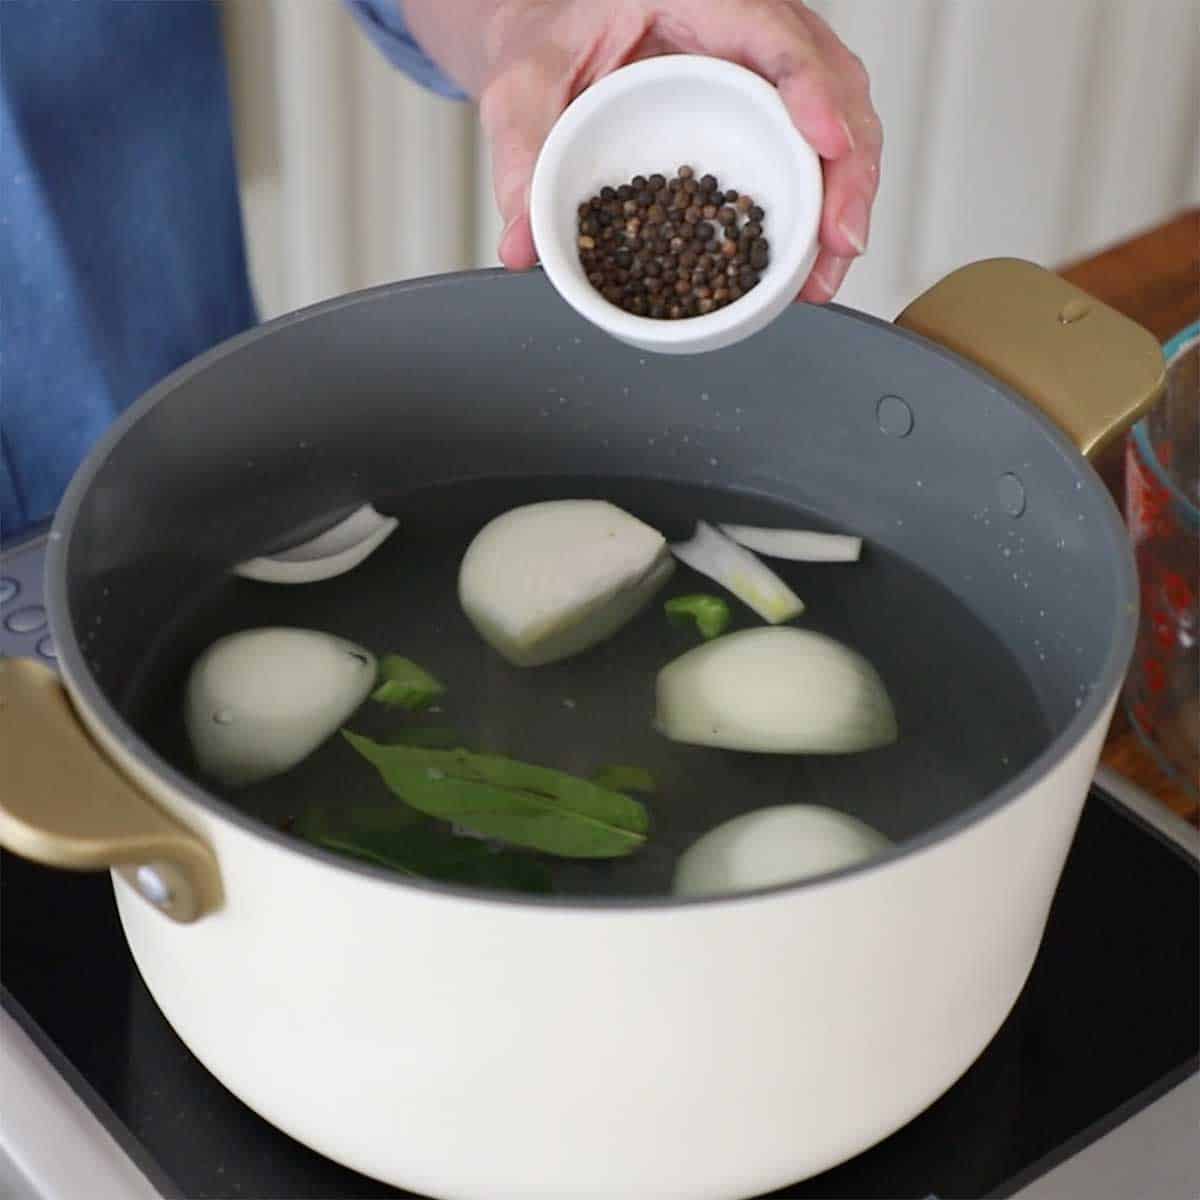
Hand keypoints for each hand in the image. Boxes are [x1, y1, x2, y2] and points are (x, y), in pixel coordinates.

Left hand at [406, 0, 881, 302]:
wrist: (548, 36)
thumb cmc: (545, 40)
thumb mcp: (522, 89)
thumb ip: (522, 158)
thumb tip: (523, 247)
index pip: (775, 33)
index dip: (812, 88)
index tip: (826, 143)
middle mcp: (745, 23)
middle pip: (832, 79)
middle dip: (849, 165)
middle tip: (840, 242)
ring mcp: (762, 65)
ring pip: (839, 114)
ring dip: (845, 194)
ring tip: (827, 270)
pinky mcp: (764, 105)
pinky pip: (813, 144)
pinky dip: (823, 199)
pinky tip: (814, 257)